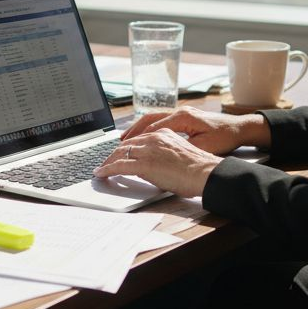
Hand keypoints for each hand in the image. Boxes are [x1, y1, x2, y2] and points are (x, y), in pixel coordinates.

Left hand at [95, 129, 222, 197]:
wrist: (206, 173)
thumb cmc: (199, 169)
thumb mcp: (179, 154)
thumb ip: (164, 154)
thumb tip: (153, 164)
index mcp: (163, 134)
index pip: (138, 138)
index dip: (126, 147)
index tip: (119, 152)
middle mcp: (154, 138)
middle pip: (126, 144)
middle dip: (113, 154)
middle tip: (105, 162)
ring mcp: (148, 150)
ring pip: (120, 154)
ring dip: (107, 162)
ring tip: (101, 169)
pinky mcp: (145, 164)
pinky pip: (119, 166)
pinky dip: (107, 170)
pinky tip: (101, 174)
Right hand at [121, 107, 270, 154]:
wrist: (240, 128)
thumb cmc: (225, 137)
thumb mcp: (203, 146)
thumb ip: (182, 148)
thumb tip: (161, 153)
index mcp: (183, 117)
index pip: (153, 127)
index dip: (138, 140)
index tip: (125, 149)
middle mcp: (179, 112)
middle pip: (148, 119)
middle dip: (132, 132)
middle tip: (119, 144)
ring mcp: (181, 113)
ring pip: (153, 118)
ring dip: (139, 129)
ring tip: (126, 141)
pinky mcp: (184, 117)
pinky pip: (160, 121)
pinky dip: (149, 128)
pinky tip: (144, 138)